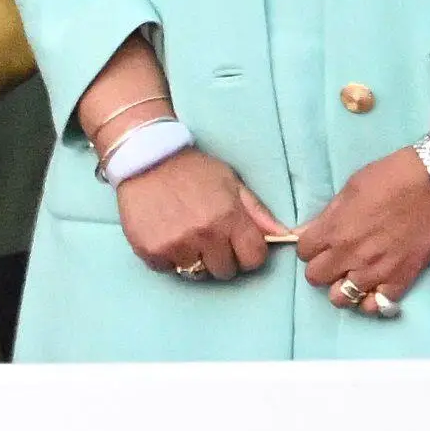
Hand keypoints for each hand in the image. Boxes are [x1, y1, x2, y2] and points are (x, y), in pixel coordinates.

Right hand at [113, 148, 286, 284]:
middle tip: (206, 238)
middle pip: (225, 271)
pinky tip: (164, 234)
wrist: (144, 157)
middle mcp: (204, 235)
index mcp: (229, 218)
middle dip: (220, 257)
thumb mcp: (231, 183)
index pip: (254, 259)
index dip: (248, 253)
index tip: (236, 244)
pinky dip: (166, 257)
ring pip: (195, 273)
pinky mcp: (150, 250)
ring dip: (192, 259)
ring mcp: (176, 244)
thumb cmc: (192, 169)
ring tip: (183, 235)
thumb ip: (257, 212)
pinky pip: (166, 268)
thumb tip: (286, 235)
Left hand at [297, 150, 429, 313]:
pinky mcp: (402, 280)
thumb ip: (328, 216)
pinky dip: (373, 299)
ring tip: (352, 276)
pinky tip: (374, 288)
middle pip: (316, 278)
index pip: (303, 251)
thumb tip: (305, 232)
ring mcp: (376, 271)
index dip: (309, 247)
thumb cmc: (389, 179)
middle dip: (321, 269)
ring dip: (343, 287)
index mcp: (334, 230)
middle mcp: (350, 255)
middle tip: (334, 260)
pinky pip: (378, 305)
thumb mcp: (349, 189)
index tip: (319, 243)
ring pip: (342, 297)